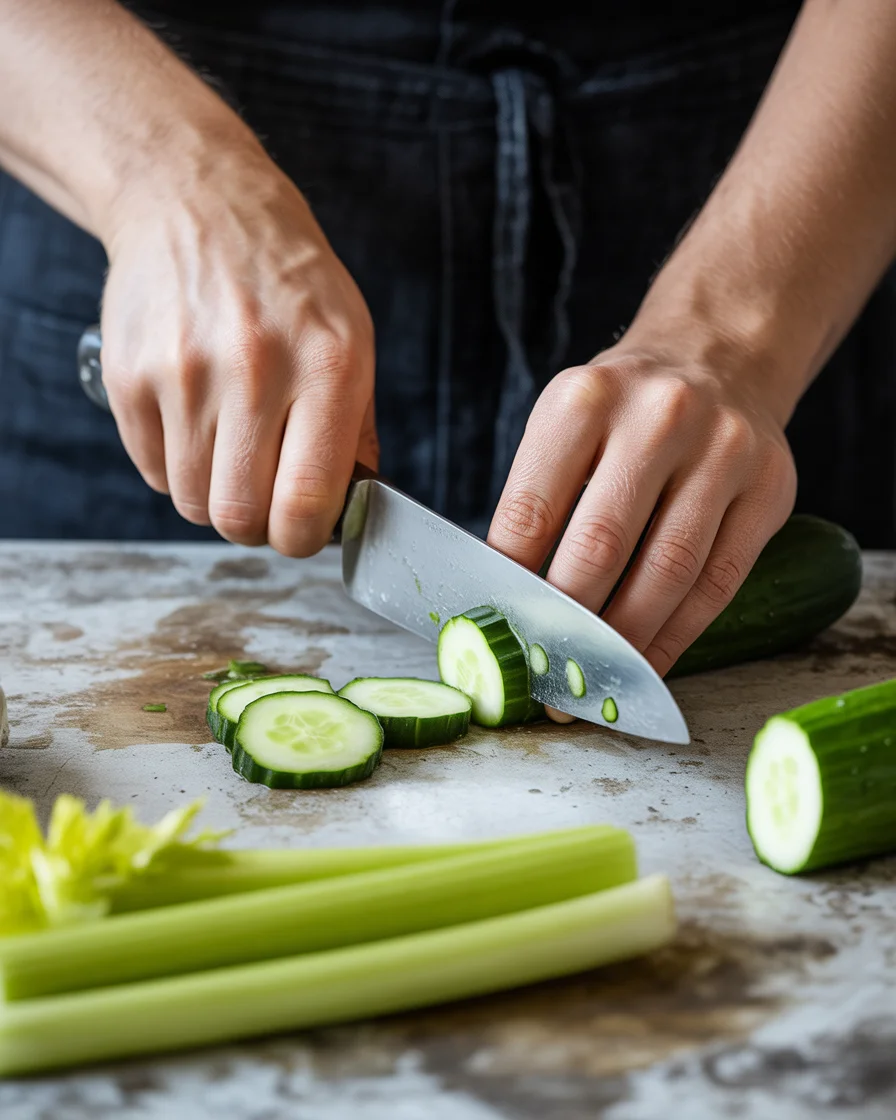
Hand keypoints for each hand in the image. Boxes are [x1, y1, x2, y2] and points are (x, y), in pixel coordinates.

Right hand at [99, 138, 375, 555]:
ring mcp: (183, 374)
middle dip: (257, 527)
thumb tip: (350, 509)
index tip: (302, 530)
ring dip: (217, 497)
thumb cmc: (287, 280)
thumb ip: (357, 430)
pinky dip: (179, 468)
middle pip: (239, 517)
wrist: (198, 202)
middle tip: (265, 499)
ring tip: (232, 453)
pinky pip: (154, 472)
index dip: (302, 537)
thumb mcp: (353, 338)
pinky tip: (197, 425)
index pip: (305, 501)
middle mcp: (254, 371)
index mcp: (327, 366)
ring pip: (194, 503)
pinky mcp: (129, 377)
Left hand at [487, 324, 796, 687]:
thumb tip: (506, 603)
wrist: (717, 357)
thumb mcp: (565, 424)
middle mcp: (658, 418)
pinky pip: (717, 585)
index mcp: (585, 401)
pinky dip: (676, 636)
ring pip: (666, 574)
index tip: (499, 634)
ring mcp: (723, 452)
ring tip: (590, 681)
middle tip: (541, 673)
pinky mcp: (770, 490)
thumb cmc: (622, 410)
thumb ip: (537, 500)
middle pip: (599, 548)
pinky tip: (645, 663)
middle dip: (565, 624)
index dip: (511, 585)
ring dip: (622, 642)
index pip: (532, 512)